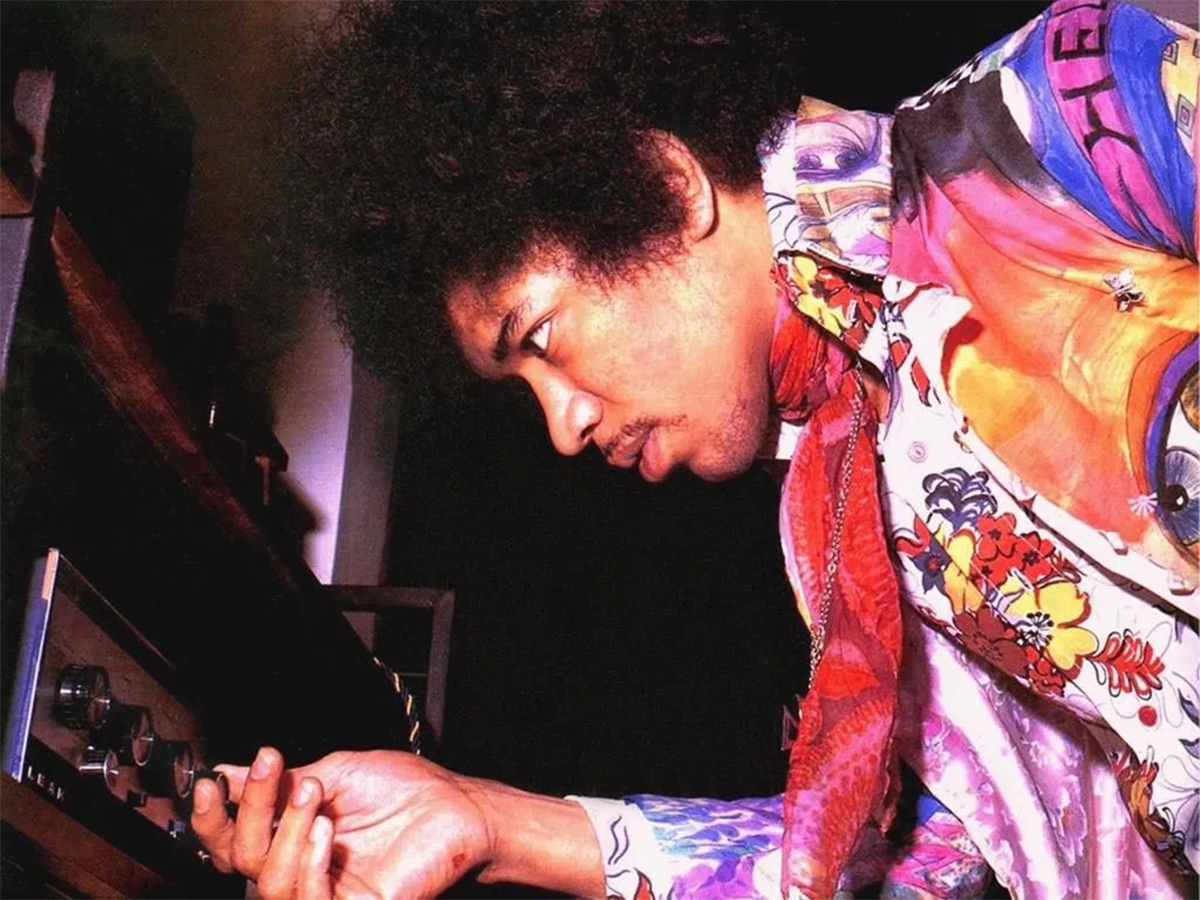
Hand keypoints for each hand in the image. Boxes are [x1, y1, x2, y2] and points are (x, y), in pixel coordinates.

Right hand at [191, 747, 493, 899]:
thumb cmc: (407, 789)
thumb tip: (226, 772)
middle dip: (250, 809)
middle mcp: (301, 866)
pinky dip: (309, 863)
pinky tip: (326, 831)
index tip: (213, 782)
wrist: (457, 808)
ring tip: (314, 794)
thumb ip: (280, 781)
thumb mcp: (335, 773)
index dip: (212, 817)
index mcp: (292, 835)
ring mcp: (324, 891)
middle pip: (240, 859)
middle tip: (272, 767)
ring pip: (267, 882)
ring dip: (285, 830)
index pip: (232, 841)